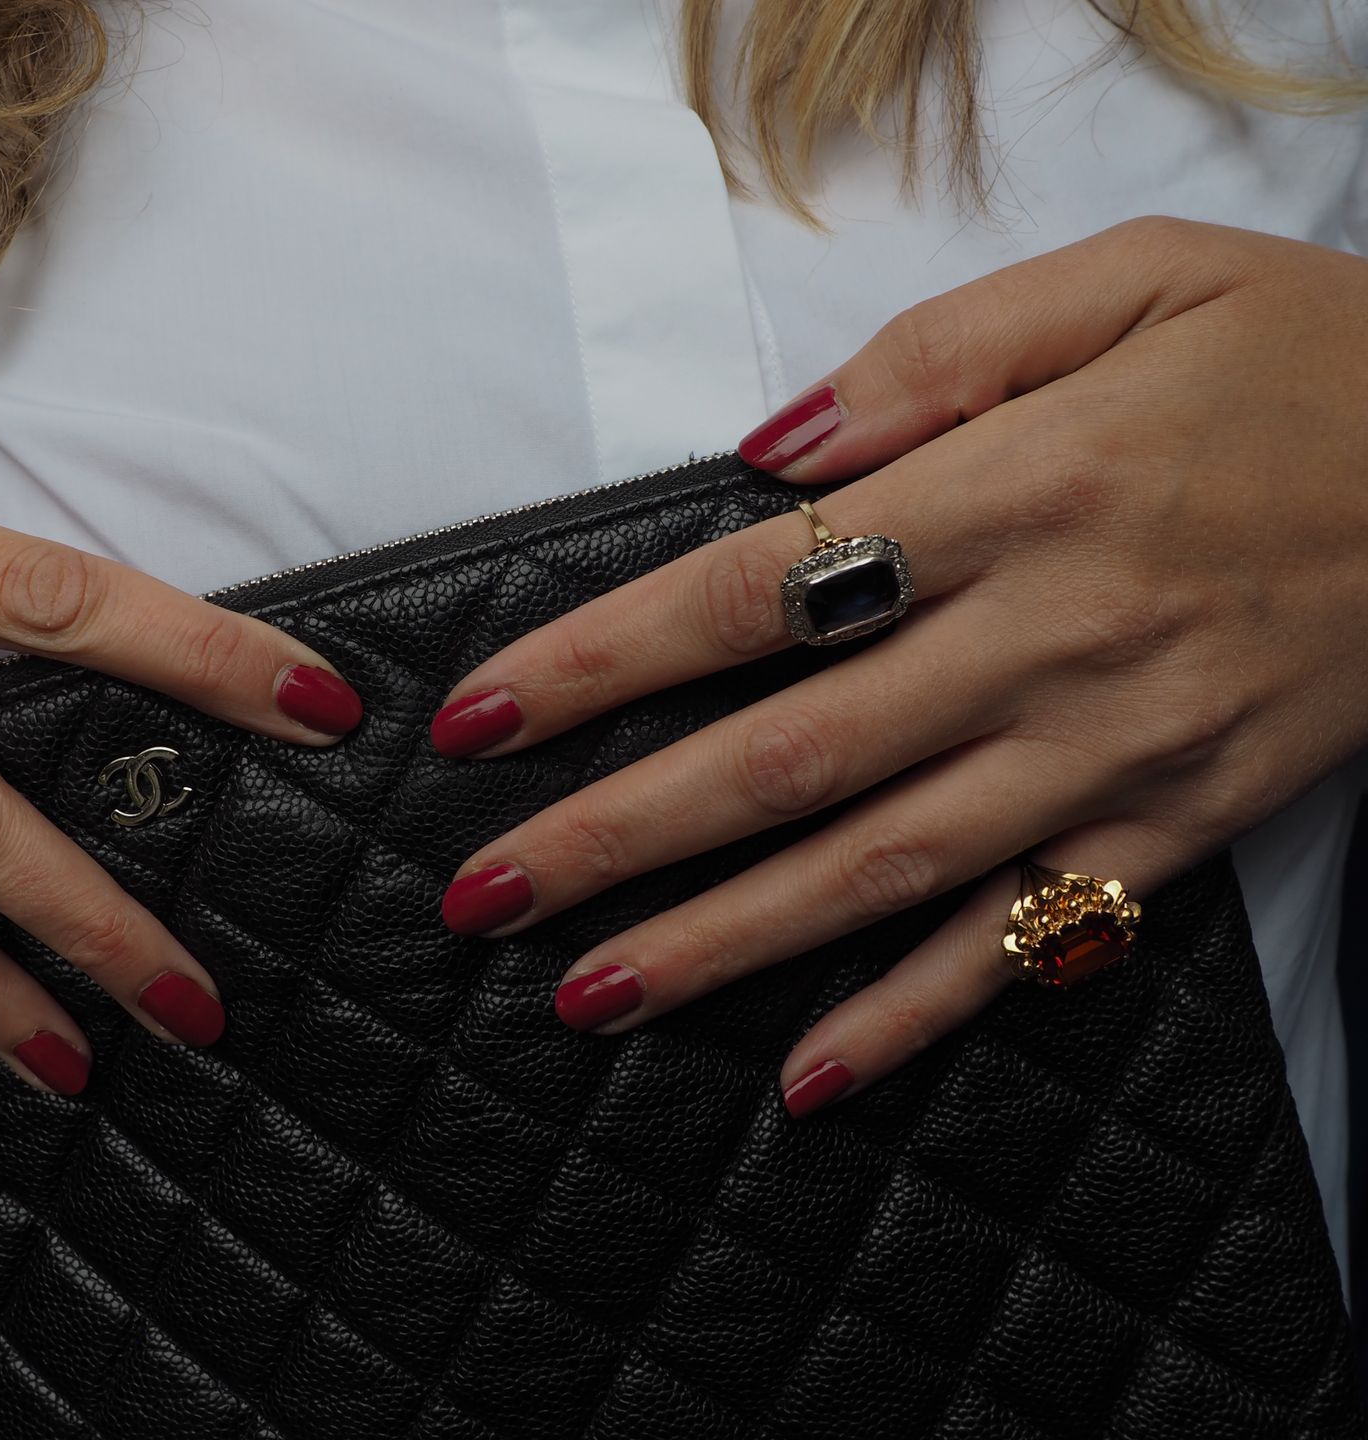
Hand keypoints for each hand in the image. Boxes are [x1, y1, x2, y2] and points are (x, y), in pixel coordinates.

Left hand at [428, 217, 1367, 1115]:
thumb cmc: (1312, 359)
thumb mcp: (1133, 279)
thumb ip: (937, 354)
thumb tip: (768, 453)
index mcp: (1017, 489)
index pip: (753, 592)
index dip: (601, 661)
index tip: (480, 718)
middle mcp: (1051, 637)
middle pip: (788, 757)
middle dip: (618, 835)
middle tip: (483, 898)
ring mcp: (1117, 750)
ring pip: (883, 870)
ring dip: (723, 941)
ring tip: (587, 994)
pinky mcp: (1181, 824)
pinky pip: (1031, 937)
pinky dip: (918, 1014)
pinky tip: (808, 1075)